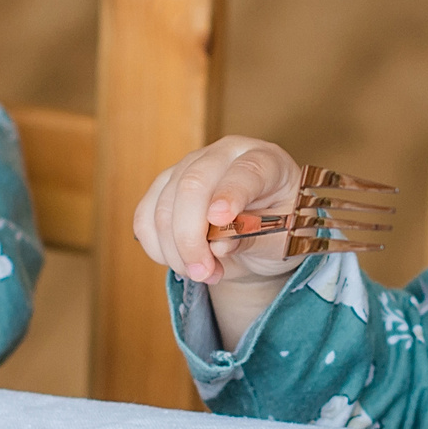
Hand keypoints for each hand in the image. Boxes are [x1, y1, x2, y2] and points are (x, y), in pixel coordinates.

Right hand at [134, 137, 315, 347]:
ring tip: (204, 274)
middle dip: (191, 236)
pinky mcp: (165, 185)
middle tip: (204, 273)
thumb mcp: (281, 240)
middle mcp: (224, 154)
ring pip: (163, 204)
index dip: (231, 194)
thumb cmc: (280, 229)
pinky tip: (180, 262)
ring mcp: (190, 166)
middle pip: (192, 184)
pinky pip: (145, 216)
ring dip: (175, 250)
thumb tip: (219, 244)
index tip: (219, 220)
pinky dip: (156, 246)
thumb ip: (254, 238)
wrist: (263, 233)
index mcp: (264, 160)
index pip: (246, 171)